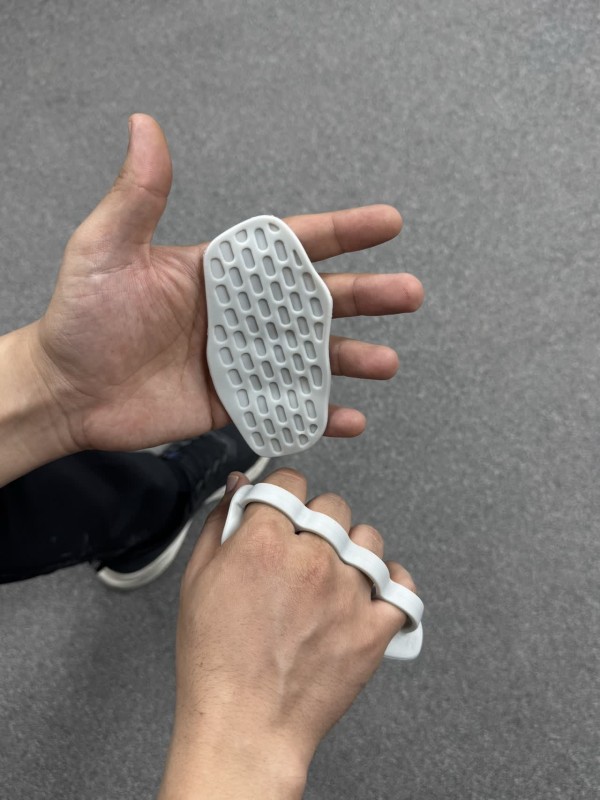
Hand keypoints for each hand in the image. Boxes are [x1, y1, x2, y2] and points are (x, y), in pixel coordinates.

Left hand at [31, 114, 421, 453]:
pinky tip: (349, 416)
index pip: (291, 245)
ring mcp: (241, 359)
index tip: (386, 223)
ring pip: (310, 356)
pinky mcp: (233, 402)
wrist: (66, 391)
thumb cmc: (82, 317)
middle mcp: (239, 313)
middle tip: (409, 293)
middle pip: (316, 301)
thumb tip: (146, 128)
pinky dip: (318, 413)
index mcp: (221, 272)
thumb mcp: (107, 249)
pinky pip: (285, 406)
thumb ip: (139, 196)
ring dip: (352, 357)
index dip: (341, 233)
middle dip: (366, 296)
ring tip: (387, 362)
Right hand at [159, 468, 415, 798]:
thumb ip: (219, 525)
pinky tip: (376, 591)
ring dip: (354, 550)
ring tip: (335, 574)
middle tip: (302, 548)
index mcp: (266, 542)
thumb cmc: (216, 663)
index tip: (284, 505)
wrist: (245, 726)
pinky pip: (403, 589)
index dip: (284, 492)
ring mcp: (348, 593)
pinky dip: (394, 586)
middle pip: (333, 506)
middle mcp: (312, 559)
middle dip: (316, 521)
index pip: (291, 482)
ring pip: (370, 539)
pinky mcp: (373, 628)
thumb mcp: (197, 582)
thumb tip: (238, 489)